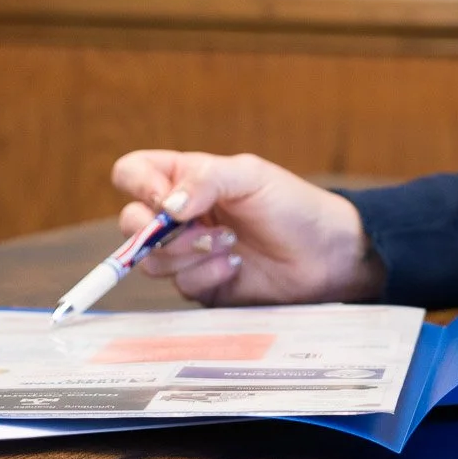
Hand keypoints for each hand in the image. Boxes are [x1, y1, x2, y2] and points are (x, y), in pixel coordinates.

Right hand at [110, 151, 385, 306]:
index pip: (132, 173)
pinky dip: (206, 275)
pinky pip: (180, 285)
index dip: (138, 186)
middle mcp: (179, 214)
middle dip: (158, 232)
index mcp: (185, 178)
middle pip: (131, 222)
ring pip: (151, 260)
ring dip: (188, 253)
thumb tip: (166, 206)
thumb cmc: (292, 205)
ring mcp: (188, 251)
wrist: (326, 255)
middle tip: (196, 229)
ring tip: (230, 244)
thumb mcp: (250, 177)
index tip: (165, 201)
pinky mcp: (201, 284)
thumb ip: (205, 181)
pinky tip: (236, 266)